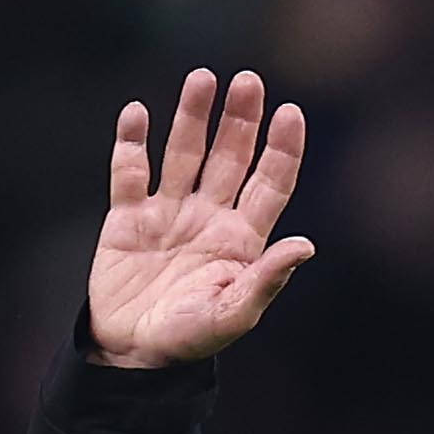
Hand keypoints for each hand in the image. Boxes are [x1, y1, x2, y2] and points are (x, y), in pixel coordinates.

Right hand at [88, 69, 317, 369]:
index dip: (282, 148)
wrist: (133, 354)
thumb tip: (306, 245)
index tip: (289, 112)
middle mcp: (209, 216)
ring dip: (192, 116)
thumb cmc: (189, 339)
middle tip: (248, 81)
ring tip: (202, 79)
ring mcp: (168, 212)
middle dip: (240, 119)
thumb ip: (266, 279)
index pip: (269, 182)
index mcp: (242, 238)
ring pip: (184, 152)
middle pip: (230, 156)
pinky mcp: (127, 217)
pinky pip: (130, 172)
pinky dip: (131, 143)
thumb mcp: (234, 314)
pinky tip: (137, 114)